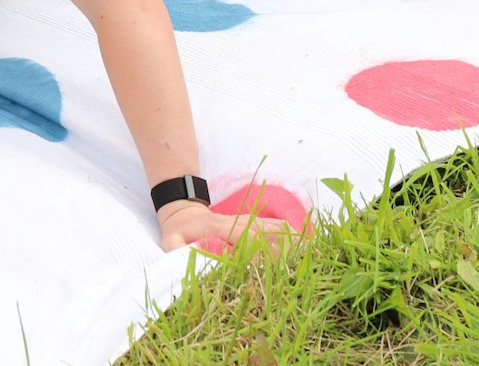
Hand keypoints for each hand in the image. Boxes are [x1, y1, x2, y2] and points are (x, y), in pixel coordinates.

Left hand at [155, 199, 298, 252]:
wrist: (184, 212)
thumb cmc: (178, 231)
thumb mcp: (170, 240)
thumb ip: (174, 249)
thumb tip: (184, 258)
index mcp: (218, 228)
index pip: (241, 239)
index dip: (255, 252)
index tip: (269, 267)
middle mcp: (237, 222)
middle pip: (263, 233)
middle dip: (280, 246)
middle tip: (300, 261)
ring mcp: (246, 220)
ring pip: (272, 227)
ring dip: (289, 238)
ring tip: (309, 249)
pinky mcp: (253, 222)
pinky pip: (274, 226)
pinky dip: (289, 233)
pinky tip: (304, 241)